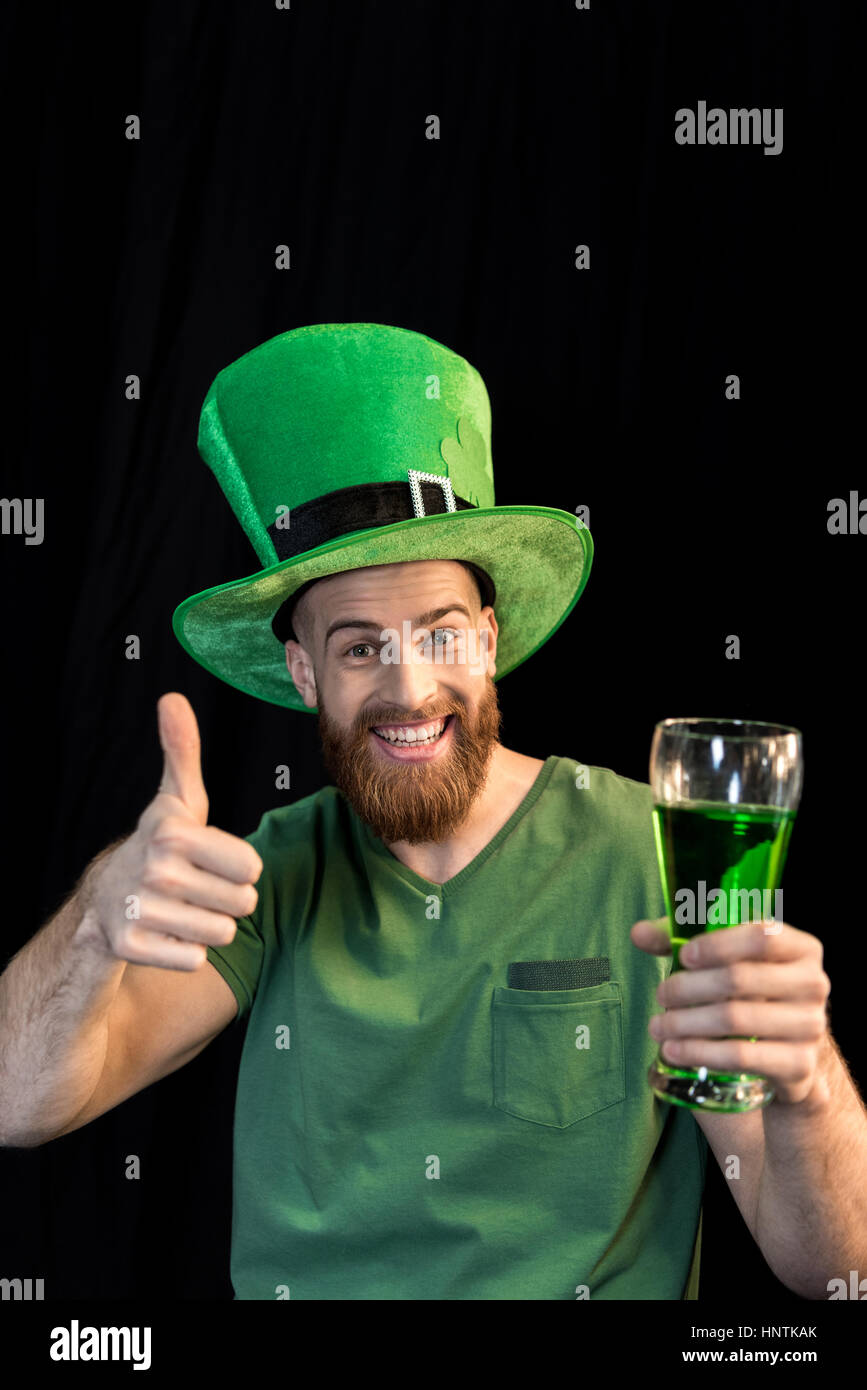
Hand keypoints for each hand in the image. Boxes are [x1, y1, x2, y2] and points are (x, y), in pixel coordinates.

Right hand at [81, 693, 262, 969]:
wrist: (104, 900)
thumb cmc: (159, 847)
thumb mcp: (177, 801)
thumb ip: (183, 751)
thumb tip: (172, 698)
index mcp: (174, 832)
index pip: (252, 868)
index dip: (239, 869)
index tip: (211, 861)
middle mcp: (155, 869)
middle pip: (242, 903)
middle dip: (226, 900)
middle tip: (196, 889)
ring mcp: (140, 909)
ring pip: (221, 934)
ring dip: (208, 927)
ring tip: (181, 910)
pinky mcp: (130, 946)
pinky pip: (194, 959)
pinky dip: (185, 952)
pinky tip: (166, 933)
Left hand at [631, 917, 831, 1103]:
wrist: (791, 1051)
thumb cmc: (753, 992)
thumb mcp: (726, 959)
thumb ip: (683, 939)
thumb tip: (638, 933)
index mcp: (801, 948)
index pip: (762, 937)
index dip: (718, 944)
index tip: (684, 956)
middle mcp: (813, 984)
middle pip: (739, 979)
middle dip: (689, 987)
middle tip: (660, 995)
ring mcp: (809, 1026)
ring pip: (735, 1019)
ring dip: (687, 1022)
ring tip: (658, 1026)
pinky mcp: (798, 1064)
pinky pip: (741, 1056)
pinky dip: (700, 1052)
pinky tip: (673, 1051)